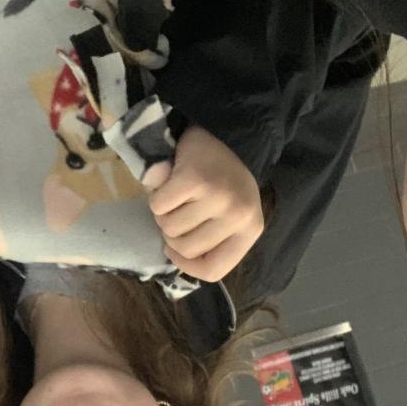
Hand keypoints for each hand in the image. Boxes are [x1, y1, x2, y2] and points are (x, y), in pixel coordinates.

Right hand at [147, 124, 264, 281]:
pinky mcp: (194, 180)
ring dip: (164, 213)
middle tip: (179, 211)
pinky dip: (156, 195)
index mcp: (250, 230)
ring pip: (169, 228)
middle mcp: (238, 216)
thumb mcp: (229, 216)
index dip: (187, 266)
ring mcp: (217, 197)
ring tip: (177, 195)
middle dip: (172, 233)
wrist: (221, 133)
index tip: (175, 251)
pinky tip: (169, 181)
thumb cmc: (222, 181)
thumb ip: (212, 242)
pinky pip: (159, 206)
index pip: (213, 271)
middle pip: (185, 249)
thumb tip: (177, 261)